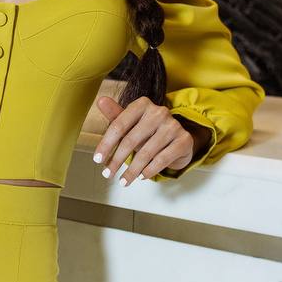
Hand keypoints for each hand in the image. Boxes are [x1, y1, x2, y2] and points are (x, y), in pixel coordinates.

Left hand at [93, 94, 211, 186]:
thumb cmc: (148, 132)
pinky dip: (149, 170)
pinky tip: (141, 176)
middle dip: (117, 160)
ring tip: (123, 181)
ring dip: (132, 171)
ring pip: (146, 153)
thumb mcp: (130, 124)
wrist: (177, 140)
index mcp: (142, 104)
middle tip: (108, 174)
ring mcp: (173, 125)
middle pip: (131, 140)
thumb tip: (101, 101)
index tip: (97, 160)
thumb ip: (115, 115)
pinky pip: (162, 159)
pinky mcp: (184, 140)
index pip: (119, 125)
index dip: (106, 144)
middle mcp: (159, 112)